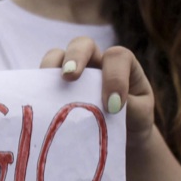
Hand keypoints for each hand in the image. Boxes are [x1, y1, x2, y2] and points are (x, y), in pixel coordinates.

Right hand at [40, 36, 155, 143]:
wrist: (122, 135)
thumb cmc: (133, 120)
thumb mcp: (141, 115)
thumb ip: (131, 107)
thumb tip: (110, 104)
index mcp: (121, 64)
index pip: (117, 57)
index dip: (115, 77)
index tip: (113, 107)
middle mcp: (96, 62)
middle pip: (83, 44)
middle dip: (75, 57)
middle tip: (70, 77)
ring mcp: (74, 73)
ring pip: (58, 56)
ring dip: (52, 66)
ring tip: (52, 83)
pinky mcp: (56, 88)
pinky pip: (43, 80)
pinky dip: (40, 85)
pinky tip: (40, 98)